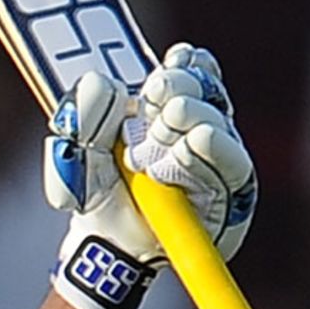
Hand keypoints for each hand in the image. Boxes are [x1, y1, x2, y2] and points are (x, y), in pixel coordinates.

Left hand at [44, 45, 255, 308]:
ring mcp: (219, 160)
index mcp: (167, 109)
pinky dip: (206, 152)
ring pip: (216, 122)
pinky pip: (232, 164)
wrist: (106, 245)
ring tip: (147, 152)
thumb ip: (82, 115)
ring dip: (183, 123)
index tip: (167, 63)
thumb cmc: (95, 195)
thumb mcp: (76, 153)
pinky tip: (187, 149)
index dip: (183, 63)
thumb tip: (100, 81)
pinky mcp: (233, 194)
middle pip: (204, 88)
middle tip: (146, 108)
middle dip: (174, 90)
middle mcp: (200, 128)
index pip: (192, 69)